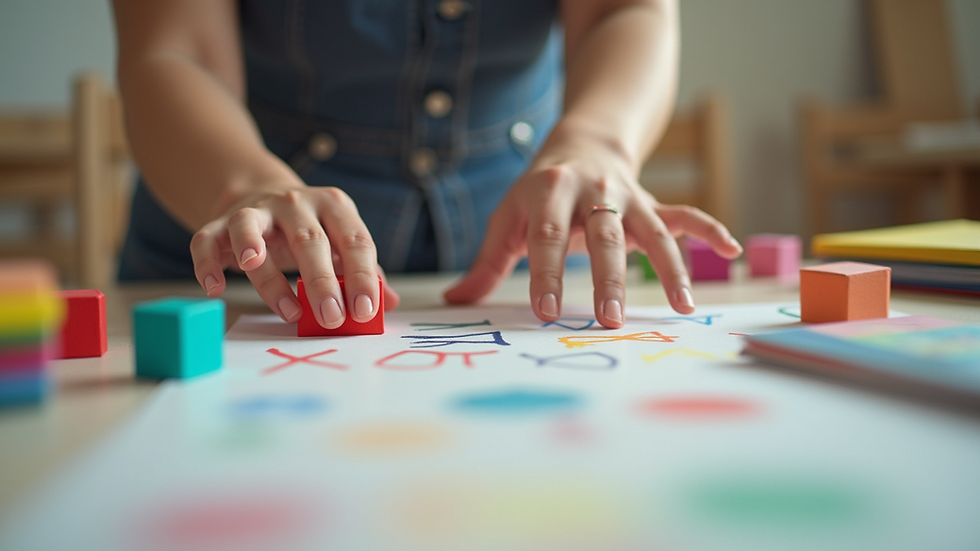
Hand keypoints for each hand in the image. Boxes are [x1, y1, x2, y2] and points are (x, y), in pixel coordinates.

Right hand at [190, 183, 399, 325]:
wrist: (264, 195)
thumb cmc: (312, 232)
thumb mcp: (342, 243)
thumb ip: (365, 272)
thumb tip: (389, 305)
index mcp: (334, 206)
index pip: (355, 240)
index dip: (362, 276)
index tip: (366, 311)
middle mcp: (296, 203)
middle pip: (309, 240)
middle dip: (321, 281)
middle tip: (331, 317)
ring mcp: (256, 210)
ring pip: (253, 233)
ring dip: (266, 271)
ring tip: (283, 306)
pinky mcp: (220, 223)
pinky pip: (207, 240)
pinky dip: (207, 264)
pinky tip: (216, 289)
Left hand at [444, 129, 740, 328]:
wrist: (581, 143)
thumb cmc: (537, 192)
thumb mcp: (507, 218)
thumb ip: (487, 262)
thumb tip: (455, 303)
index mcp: (549, 190)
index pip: (546, 235)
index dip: (546, 272)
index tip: (547, 312)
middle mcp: (593, 190)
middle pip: (603, 235)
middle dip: (609, 278)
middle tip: (609, 320)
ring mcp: (628, 196)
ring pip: (653, 230)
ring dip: (670, 266)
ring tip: (681, 305)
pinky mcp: (654, 202)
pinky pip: (687, 213)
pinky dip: (710, 230)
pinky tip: (733, 250)